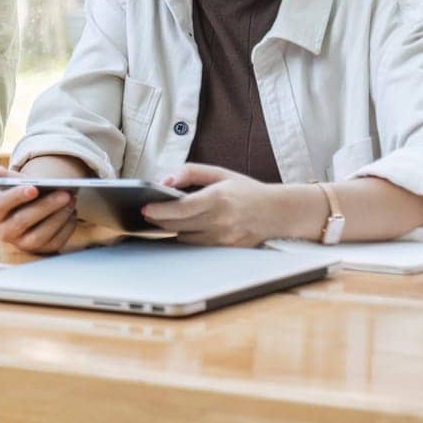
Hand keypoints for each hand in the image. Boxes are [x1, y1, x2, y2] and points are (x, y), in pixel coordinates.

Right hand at [0, 154, 89, 254]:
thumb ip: (3, 176)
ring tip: (72, 200)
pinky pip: (55, 242)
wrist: (32, 213)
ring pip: (41, 234)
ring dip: (59, 216)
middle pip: (23, 220)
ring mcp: (23, 245)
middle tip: (65, 193)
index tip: (34, 188)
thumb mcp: (11, 185)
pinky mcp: (41, 251)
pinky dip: (66, 227)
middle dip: (46, 206)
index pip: (1, 206)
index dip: (16, 197)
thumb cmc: (21, 197)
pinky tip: (72, 213)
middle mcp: (5, 233)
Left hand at [139, 164, 289, 246]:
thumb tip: (165, 179)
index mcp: (218, 198)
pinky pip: (197, 247)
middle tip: (149, 213)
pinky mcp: (226, 250)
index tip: (145, 208)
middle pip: (178, 226)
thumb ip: (191, 172)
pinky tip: (182, 230)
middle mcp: (221, 221)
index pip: (181, 208)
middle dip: (159, 220)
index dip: (159, 210)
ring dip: (171, 230)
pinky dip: (187, 238)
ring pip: (185, 239)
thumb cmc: (246, 190)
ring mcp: (224, 239)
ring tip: (164, 220)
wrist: (277, 212)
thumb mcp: (220, 173)